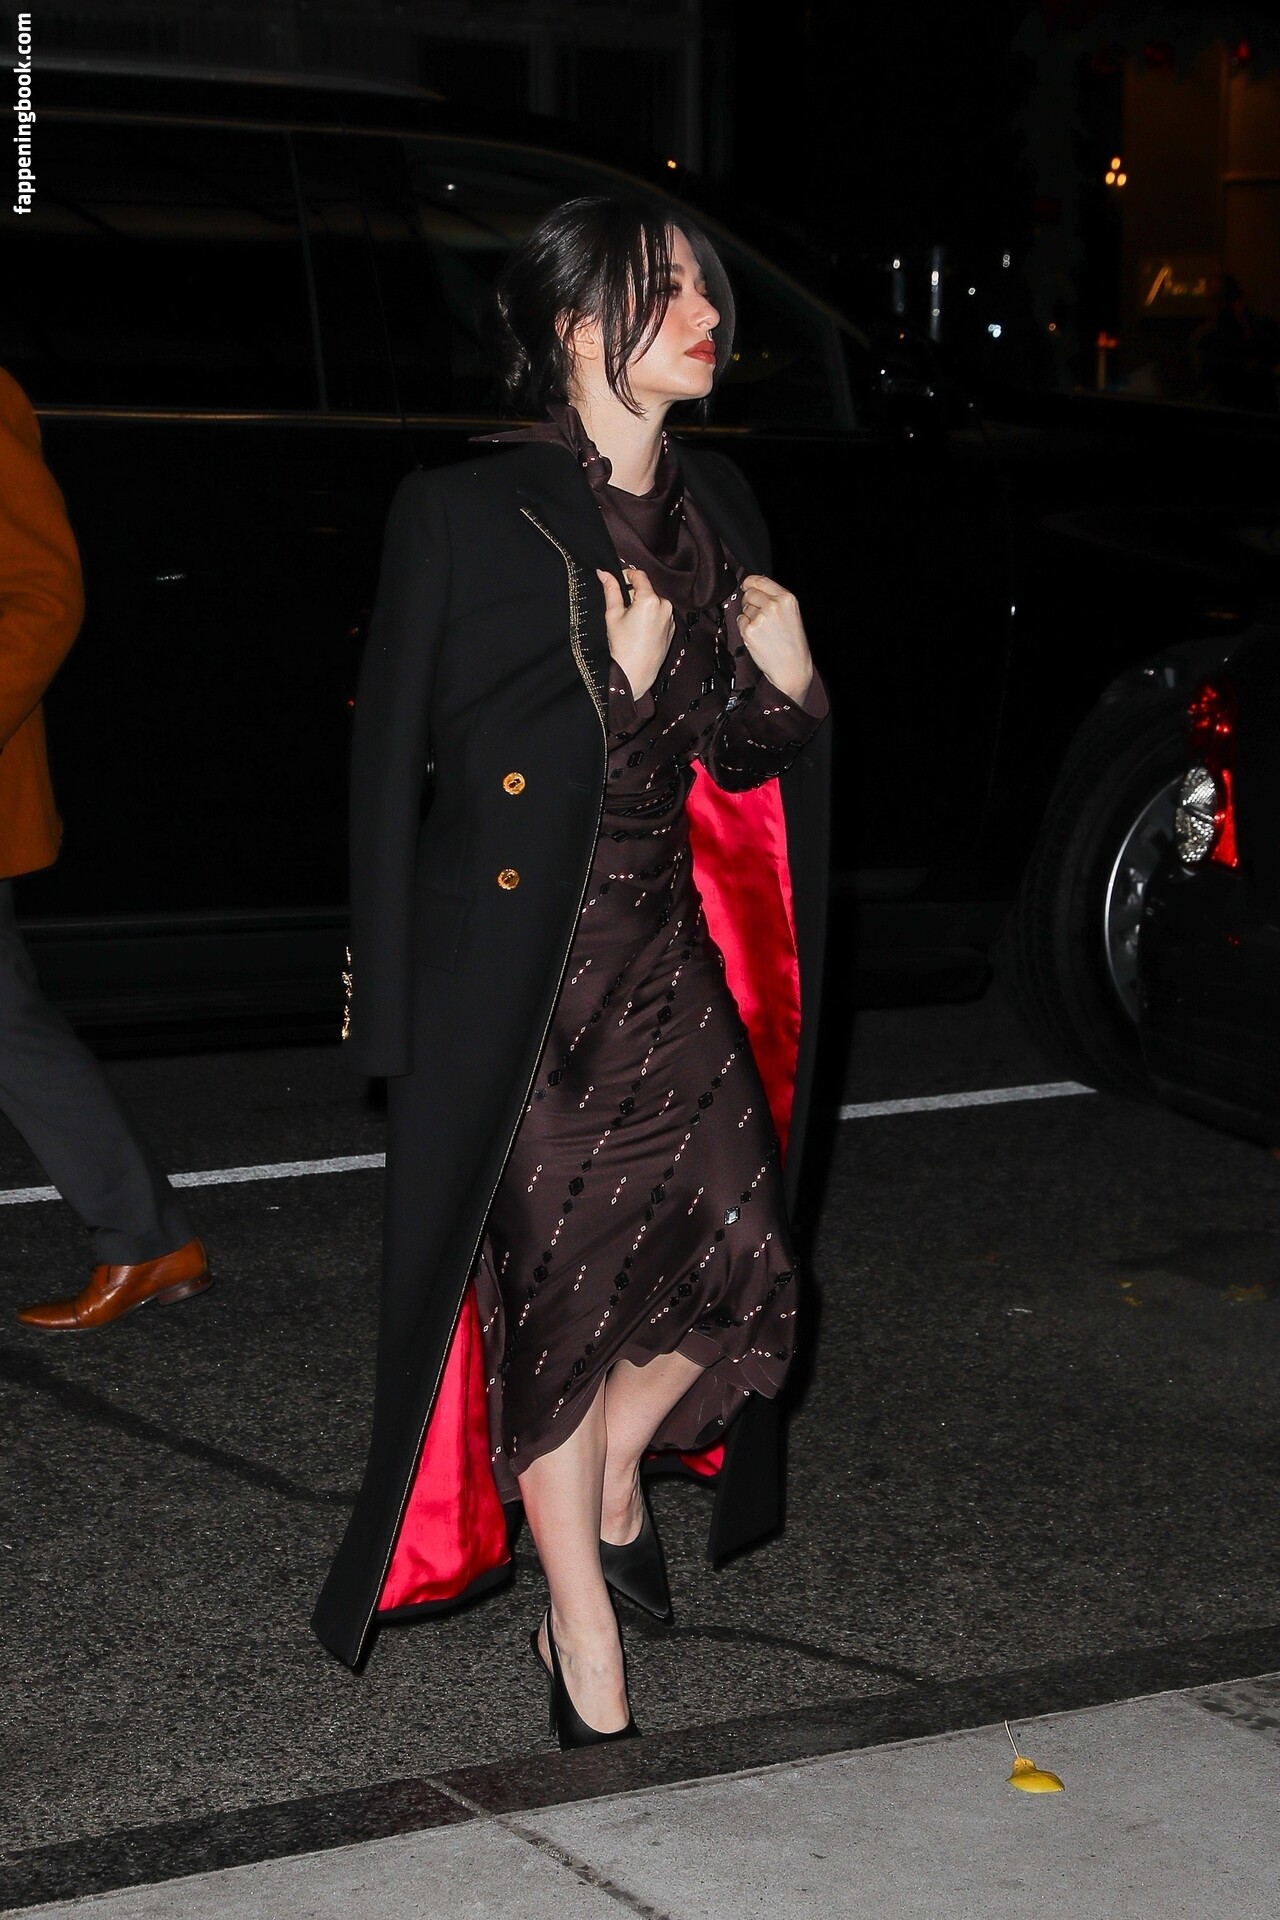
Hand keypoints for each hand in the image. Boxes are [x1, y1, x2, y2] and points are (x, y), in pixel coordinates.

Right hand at [597, 566, 673, 700]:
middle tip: (621, 610)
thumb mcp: (612, 615)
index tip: (618, 581)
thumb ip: (611, 590)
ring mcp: (670, 618)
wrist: (635, 674)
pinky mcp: (671, 629)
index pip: (639, 575)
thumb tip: (604, 573)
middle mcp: (665, 606)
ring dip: (642, 606)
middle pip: (647, 590)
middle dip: (634, 595)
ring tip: (630, 624)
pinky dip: (650, 617)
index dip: (627, 574)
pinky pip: (660, 615)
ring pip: (654, 603)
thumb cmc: (622, 646)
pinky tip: (639, 632)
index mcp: (650, 600)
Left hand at [737, 575, 813, 705]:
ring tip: (764, 630)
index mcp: (787, 599)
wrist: (791, 667)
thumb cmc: (793, 644)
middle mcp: (773, 605)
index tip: (746, 584)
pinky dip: (745, 628)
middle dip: (750, 601)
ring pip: (745, 608)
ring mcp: (760, 618)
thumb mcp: (792, 614)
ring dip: (749, 617)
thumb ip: (776, 599)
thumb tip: (754, 588)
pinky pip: (740, 621)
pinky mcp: (749, 630)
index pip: (761, 580)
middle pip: (750, 593)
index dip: (750, 581)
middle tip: (759, 615)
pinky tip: (758, 637)